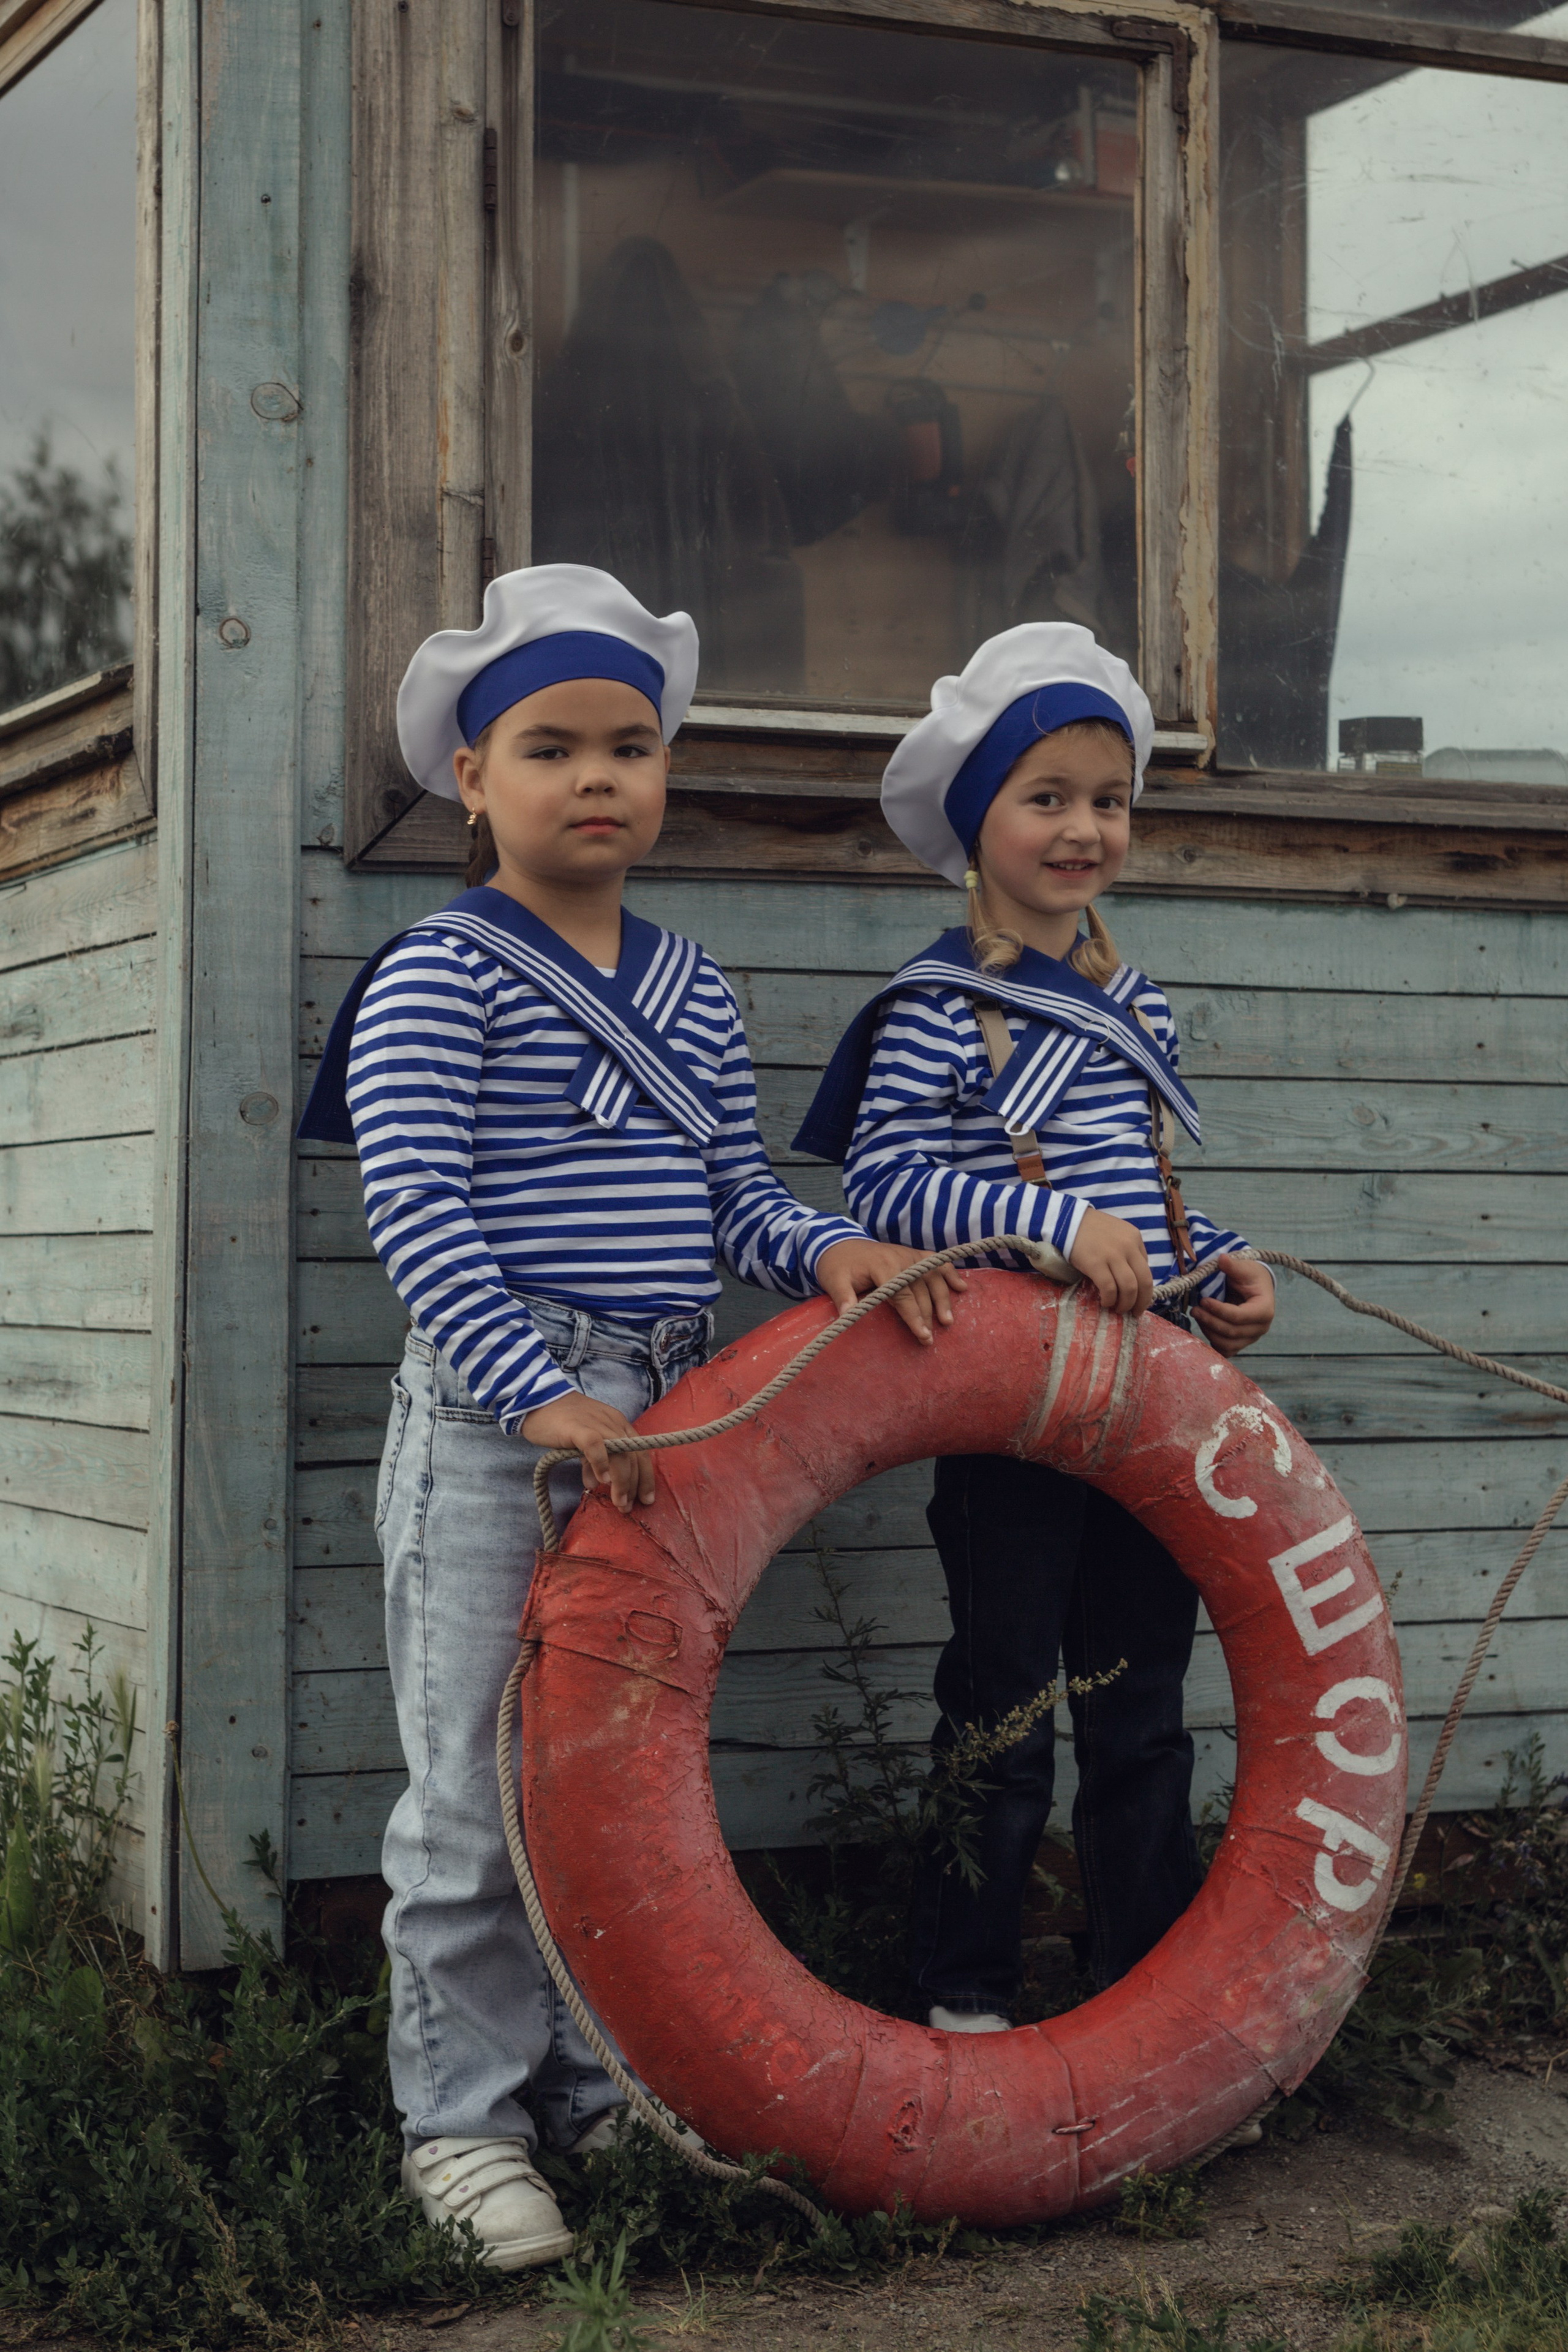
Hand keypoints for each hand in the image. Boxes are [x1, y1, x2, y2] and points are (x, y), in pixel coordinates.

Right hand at [520, 1392, 653, 1512]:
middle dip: (634, 1485)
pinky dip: (602, 1463)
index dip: (646, 1477)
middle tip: (627, 1507)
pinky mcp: (578, 1427)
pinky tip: (601, 1481)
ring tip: (618, 1502)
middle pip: (633, 1456)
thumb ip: (592, 1461)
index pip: (640, 1453)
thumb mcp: (584, 1441)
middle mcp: (613, 1423)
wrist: (536, 1400)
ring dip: (622, 1481)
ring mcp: (597, 1424)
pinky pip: (596, 1445)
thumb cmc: (561, 1422)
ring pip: (620, 1453)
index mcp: (618, 1424)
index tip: (646, 1499)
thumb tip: (594, 1483)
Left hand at [814, 1238, 967, 1346]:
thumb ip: (843, 1297)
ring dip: (943, 1299)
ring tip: (947, 1321)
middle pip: (920, 1289)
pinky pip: (936, 1262)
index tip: (922, 1334)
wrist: (840, 1243)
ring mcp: (909, 1254)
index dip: (912, 1315)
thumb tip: (846, 1316)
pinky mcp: (914, 1254)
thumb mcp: (833, 1281)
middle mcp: (900, 1257)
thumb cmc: (838, 1266)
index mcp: (881, 1265)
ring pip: (933, 1277)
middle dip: (927, 1315)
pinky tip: (962, 1287)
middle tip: (929, 1339)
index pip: (901, 1294)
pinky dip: (950, 1273)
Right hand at [1068, 1206, 1153, 1314]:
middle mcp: (1128, 1246)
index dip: (1144, 1290)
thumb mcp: (1117, 1234)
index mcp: (1135, 1239)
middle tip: (1134, 1312)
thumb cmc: (1091, 1229)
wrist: (1067, 1219)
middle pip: (1144, 1282)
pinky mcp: (1095, 1263)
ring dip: (1126, 1304)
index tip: (1138, 1300)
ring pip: (1129, 1288)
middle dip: (1142, 1302)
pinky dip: (1110, 1299)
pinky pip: (1109, 1288)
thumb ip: (1128, 1252)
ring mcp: (1112, 1255)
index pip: (1146, 1270)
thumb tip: (1132, 1280)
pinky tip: (1105, 1302)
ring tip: (1118, 1309)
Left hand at [1192, 1255, 1275, 1357]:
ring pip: (1227, 1344)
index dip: (1219, 1310)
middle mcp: (1261, 1327)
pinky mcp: (1241, 1343)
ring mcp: (1251, 1337)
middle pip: (1232, 1332)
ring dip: (1208, 1331)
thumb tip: (1222, 1259)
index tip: (1203, 1300)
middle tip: (1195, 1309)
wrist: (1254, 1288)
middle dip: (1210, 1321)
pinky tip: (1204, 1326)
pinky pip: (1226, 1350)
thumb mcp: (1244, 1268)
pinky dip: (1212, 1342)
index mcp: (1265, 1309)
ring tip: (1198, 1315)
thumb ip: (1233, 1266)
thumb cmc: (1250, 1277)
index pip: (1239, 1316)